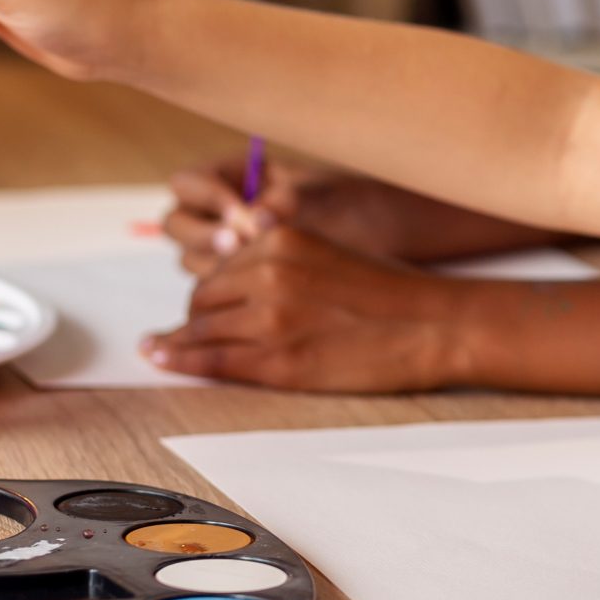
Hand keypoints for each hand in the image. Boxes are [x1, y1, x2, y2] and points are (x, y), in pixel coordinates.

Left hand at [137, 226, 469, 390]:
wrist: (436, 324)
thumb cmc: (393, 294)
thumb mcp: (328, 255)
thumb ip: (280, 264)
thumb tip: (235, 289)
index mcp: (280, 238)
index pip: (218, 265)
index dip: (211, 292)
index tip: (205, 307)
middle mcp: (268, 271)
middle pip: (201, 297)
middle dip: (196, 317)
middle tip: (196, 335)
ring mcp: (270, 317)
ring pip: (199, 329)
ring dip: (182, 343)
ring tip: (165, 351)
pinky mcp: (279, 360)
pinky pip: (212, 360)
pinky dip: (181, 360)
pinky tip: (162, 359)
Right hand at [162, 160, 411, 276]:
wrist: (385, 240)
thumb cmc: (356, 205)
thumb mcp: (326, 195)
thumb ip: (289, 200)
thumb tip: (257, 219)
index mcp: (234, 176)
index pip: (188, 183)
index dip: (209, 198)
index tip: (245, 216)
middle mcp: (221, 212)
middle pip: (178, 225)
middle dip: (204, 236)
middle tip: (239, 246)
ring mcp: (228, 248)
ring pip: (194, 261)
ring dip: (215, 269)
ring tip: (254, 275)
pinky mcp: (242, 284)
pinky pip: (218, 290)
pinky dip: (230, 295)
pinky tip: (259, 298)